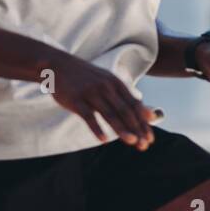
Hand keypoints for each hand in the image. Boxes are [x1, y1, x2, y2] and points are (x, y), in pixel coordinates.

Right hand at [45, 52, 161, 149]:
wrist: (58, 65)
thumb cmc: (87, 78)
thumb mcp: (108, 82)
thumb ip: (126, 98)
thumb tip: (147, 114)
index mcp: (116, 84)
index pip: (134, 106)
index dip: (143, 123)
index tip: (150, 139)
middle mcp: (106, 87)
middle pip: (125, 111)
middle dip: (136, 129)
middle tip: (144, 144)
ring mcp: (91, 93)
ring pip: (109, 114)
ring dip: (121, 129)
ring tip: (132, 141)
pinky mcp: (76, 100)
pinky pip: (88, 116)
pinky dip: (96, 128)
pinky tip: (103, 140)